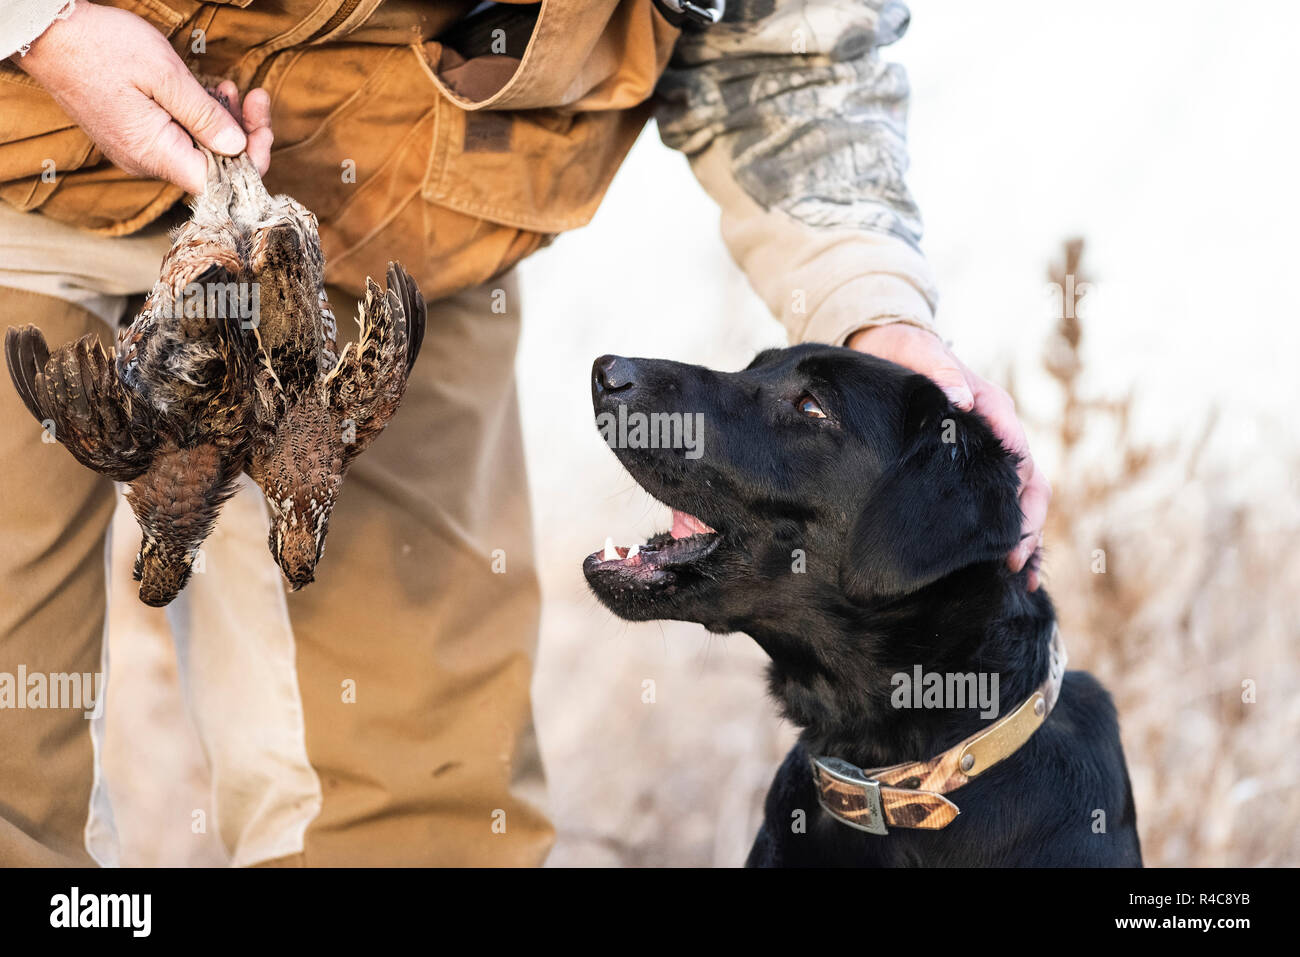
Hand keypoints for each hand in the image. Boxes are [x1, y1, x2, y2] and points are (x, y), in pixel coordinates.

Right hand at [17, 2, 272, 194]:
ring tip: (230, 88)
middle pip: (213, 167)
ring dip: (222, 122)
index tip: (264, 130)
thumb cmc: (102, 47)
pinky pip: (178, 138)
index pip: (219, 184)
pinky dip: (199, 118)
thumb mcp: (165, 75)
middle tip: (256, 99)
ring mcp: (138, 151)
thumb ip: (204, 116)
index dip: (251, 163)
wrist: (48, 33)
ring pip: (198, 150)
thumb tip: (238, 148)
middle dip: (243, 135)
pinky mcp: (134, 136)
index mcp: (155, 154)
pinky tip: (207, 92)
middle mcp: (146, 162)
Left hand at [848, 323, 1049, 589]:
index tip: (1008, 527)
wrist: (891, 349)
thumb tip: (962, 397)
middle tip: (1016, 564)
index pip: (1017, 455)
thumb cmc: (906, 354)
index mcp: (993, 407)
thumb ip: (942, 371)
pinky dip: (1011, 532)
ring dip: (1027, 536)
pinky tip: (1012, 566)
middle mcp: (1000, 432)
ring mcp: (991, 451)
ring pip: (1023, 498)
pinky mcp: (975, 465)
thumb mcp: (920, 354)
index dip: (1017, 493)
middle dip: (1028, 526)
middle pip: (1030, 484)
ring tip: (1024, 577)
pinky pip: (1002, 500)